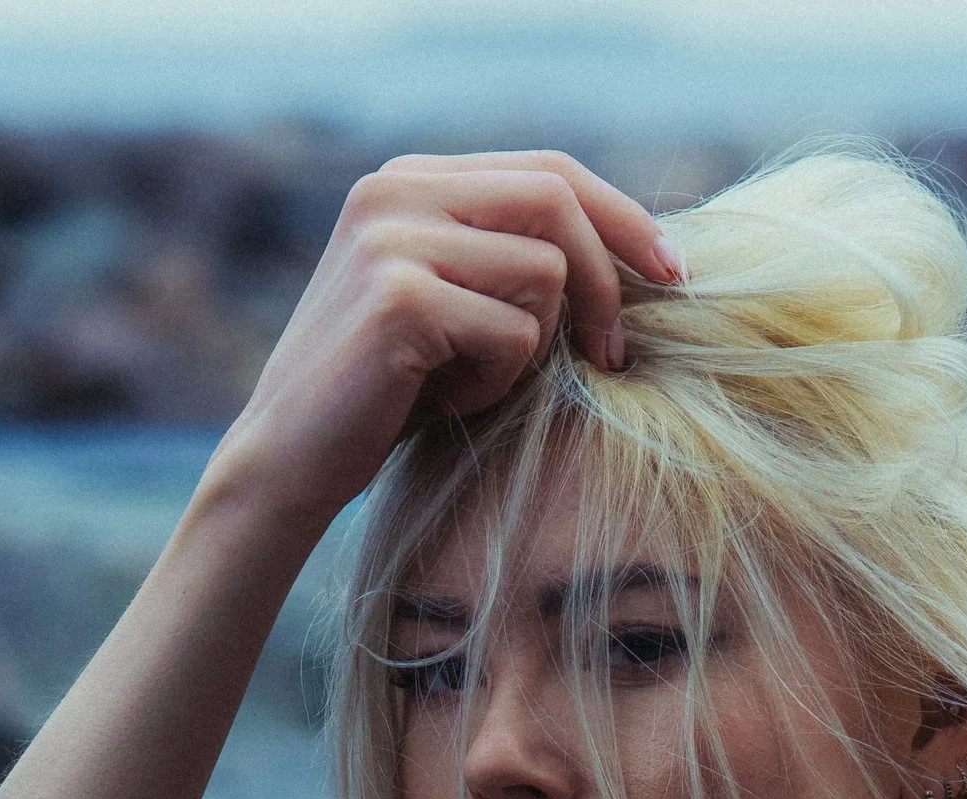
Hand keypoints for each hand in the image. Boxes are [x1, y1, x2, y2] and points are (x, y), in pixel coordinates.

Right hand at [204, 149, 682, 527]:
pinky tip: (444, 403)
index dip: (623, 218)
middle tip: (614, 358)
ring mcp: (393, 236)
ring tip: (471, 385)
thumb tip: (640, 254)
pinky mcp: (400, 296)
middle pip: (556, 200)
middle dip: (608, 282)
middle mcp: (397, 190)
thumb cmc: (388, 398)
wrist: (292, 460)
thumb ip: (514, 262)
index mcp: (411, 181)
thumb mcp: (456, 310)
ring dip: (531, 351)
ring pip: (544, 274)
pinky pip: (515, 334)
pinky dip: (498, 384)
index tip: (674, 273)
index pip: (548, 170)